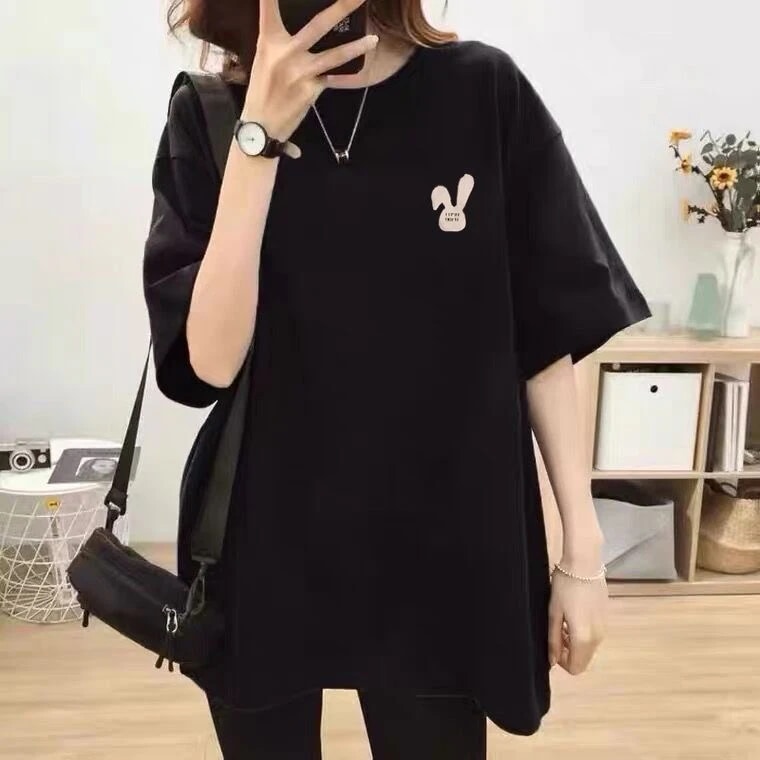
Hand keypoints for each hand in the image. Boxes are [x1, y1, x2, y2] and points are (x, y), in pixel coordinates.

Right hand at [244, 0, 378, 140]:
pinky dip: (345, 73)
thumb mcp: (264, 59)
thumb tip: (305, 31)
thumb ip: (280, 41)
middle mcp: (286, 52)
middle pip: (318, 24)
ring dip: (356, 46)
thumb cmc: (263, 90)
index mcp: (269, 41)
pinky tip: (359, 68)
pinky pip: (334, 77)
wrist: (262, 125)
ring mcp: (301, 71)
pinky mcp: (312, 89)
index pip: (269, 8)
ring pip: (335, 55)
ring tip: (373, 39)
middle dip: (341, 8)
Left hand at [547, 551, 607, 674]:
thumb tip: (552, 660)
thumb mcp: (554, 613)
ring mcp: (604, 628)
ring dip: (575, 642)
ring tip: (563, 621)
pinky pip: (594, 636)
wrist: (584, 564)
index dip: (561, 661)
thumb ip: (553, 639)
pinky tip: (574, 614)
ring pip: (589, 648)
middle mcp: (598, 637)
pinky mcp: (605, 618)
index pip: (575, 668)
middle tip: (556, 631)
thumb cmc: (565, 586)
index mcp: (583, 638)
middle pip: (584, 660)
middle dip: (568, 652)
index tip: (553, 644)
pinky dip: (583, 633)